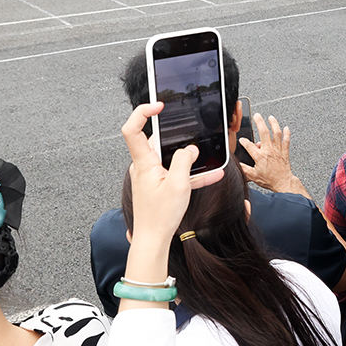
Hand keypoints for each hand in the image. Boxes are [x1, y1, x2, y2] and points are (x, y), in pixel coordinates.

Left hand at [120, 102, 223, 252]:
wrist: (152, 240)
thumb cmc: (160, 216)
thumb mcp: (178, 185)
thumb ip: (184, 161)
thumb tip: (189, 149)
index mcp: (143, 162)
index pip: (133, 129)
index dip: (142, 112)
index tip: (159, 105)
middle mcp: (144, 165)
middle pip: (156, 140)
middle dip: (175, 135)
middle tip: (190, 130)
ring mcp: (151, 175)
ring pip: (170, 157)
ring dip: (188, 157)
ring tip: (207, 155)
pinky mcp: (158, 184)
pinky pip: (176, 172)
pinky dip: (191, 172)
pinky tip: (212, 174)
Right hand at [238, 113, 305, 196]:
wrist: (283, 182)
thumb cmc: (270, 180)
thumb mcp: (253, 176)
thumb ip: (244, 169)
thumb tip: (237, 165)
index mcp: (260, 156)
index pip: (249, 146)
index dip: (244, 141)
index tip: (242, 140)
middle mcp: (269, 151)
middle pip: (264, 133)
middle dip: (260, 122)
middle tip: (257, 116)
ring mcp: (278, 150)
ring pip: (276, 133)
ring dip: (274, 124)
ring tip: (270, 118)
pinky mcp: (284, 152)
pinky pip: (286, 140)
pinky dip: (287, 133)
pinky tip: (286, 128)